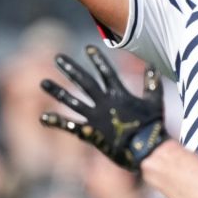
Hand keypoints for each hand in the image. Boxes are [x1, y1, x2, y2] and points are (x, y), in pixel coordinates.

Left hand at [40, 45, 166, 170]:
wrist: (146, 148)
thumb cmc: (152, 125)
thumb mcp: (155, 100)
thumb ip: (152, 82)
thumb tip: (153, 64)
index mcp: (119, 94)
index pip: (106, 72)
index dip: (97, 59)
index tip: (88, 48)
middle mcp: (104, 102)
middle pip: (84, 82)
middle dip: (71, 69)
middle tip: (57, 58)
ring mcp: (95, 117)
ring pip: (72, 101)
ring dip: (57, 91)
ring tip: (43, 82)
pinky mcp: (90, 133)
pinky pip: (70, 126)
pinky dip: (57, 122)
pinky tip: (43, 117)